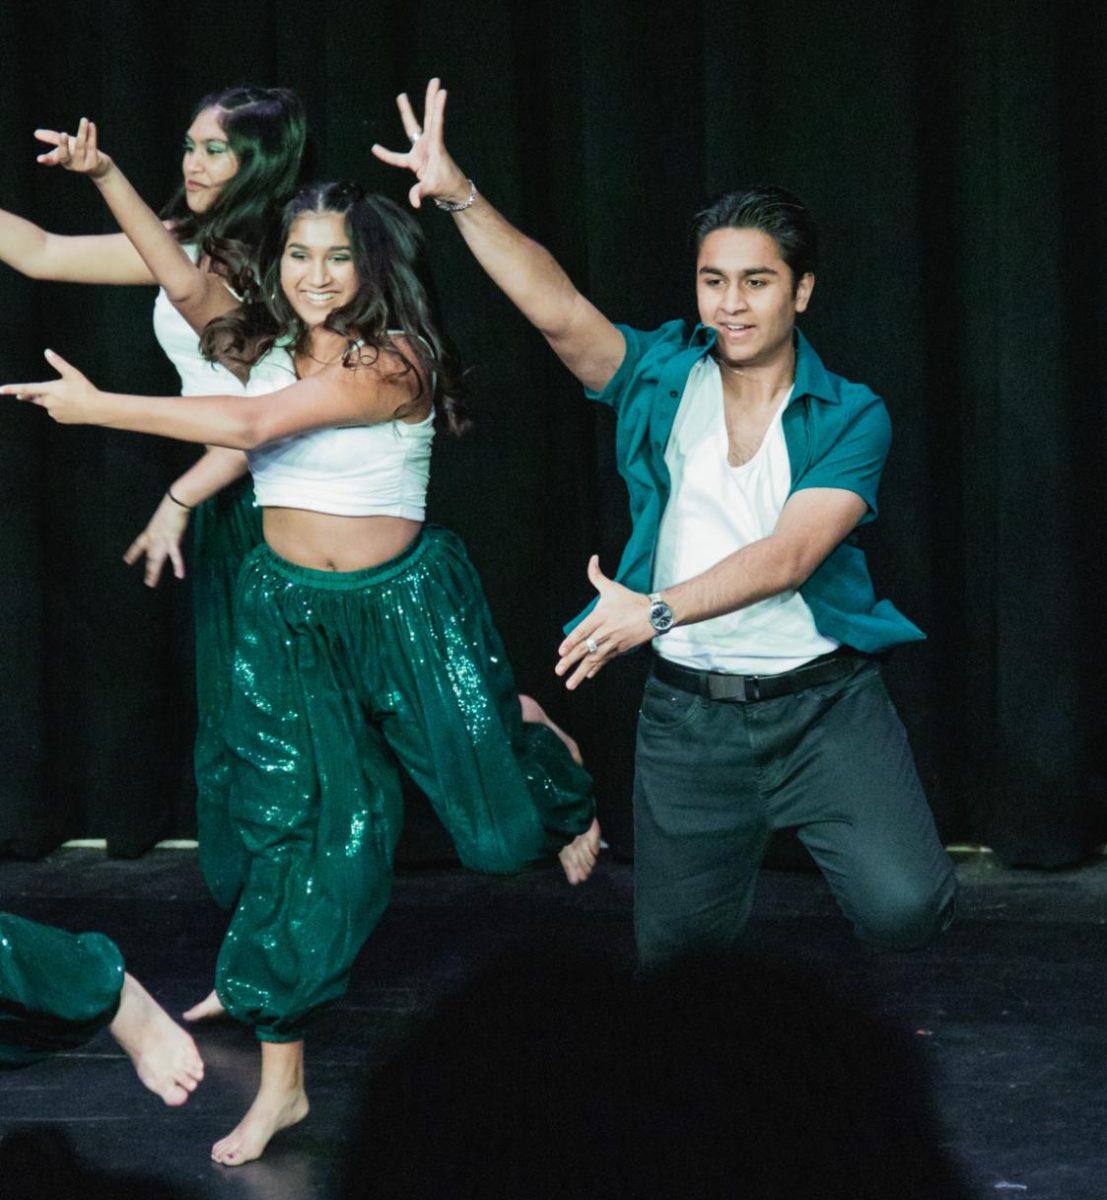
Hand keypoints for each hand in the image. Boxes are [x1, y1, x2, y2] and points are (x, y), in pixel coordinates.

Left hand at [1, 349, 102, 423]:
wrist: (97, 409)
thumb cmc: (85, 389)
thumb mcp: (73, 373)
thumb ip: (58, 362)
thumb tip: (47, 351)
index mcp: (50, 389)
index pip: (26, 389)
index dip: (12, 389)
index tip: (0, 390)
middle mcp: (49, 402)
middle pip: (34, 397)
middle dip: (30, 395)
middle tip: (28, 394)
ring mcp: (53, 412)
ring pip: (46, 405)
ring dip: (50, 401)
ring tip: (67, 399)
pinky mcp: (59, 419)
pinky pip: (54, 412)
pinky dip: (58, 408)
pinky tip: (70, 407)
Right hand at [35, 116, 112, 178]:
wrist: (100, 168)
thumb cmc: (80, 154)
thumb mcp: (66, 146)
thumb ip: (52, 138)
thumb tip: (36, 133)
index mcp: (63, 161)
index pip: (52, 160)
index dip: (46, 159)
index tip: (39, 159)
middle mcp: (72, 165)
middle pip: (66, 155)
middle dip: (64, 144)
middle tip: (63, 134)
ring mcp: (84, 165)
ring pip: (81, 147)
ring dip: (82, 132)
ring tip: (84, 120)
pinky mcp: (95, 162)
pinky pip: (92, 146)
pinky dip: (92, 134)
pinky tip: (91, 125)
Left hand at [123, 493, 189, 586]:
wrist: (176, 501)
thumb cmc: (173, 506)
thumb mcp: (165, 517)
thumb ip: (166, 525)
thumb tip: (170, 528)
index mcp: (151, 531)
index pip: (139, 545)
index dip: (133, 553)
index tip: (127, 560)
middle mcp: (155, 538)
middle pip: (151, 557)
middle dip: (149, 570)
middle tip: (148, 582)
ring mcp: (163, 539)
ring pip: (157, 559)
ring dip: (154, 572)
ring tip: (151, 584)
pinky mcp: (173, 539)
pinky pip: (175, 555)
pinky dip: (178, 565)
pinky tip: (179, 575)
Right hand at [371, 78, 471, 208]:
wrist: (451, 191)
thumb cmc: (445, 186)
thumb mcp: (433, 189)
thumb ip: (421, 193)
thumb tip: (414, 202)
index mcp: (435, 148)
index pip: (436, 125)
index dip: (438, 109)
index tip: (442, 92)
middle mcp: (429, 145)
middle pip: (428, 118)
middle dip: (430, 99)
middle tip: (435, 80)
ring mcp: (422, 150)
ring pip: (413, 128)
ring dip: (407, 112)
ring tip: (401, 96)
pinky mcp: (416, 159)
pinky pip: (397, 157)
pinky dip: (387, 155)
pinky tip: (375, 149)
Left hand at [556, 556, 653, 690]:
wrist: (655, 614)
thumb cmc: (631, 600)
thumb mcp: (612, 587)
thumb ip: (597, 576)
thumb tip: (593, 559)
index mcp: (601, 616)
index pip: (582, 631)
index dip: (571, 642)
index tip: (561, 652)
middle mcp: (605, 631)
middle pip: (585, 648)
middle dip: (571, 661)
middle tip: (558, 670)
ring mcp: (613, 642)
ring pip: (594, 659)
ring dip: (581, 672)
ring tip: (569, 683)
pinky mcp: (620, 649)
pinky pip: (605, 660)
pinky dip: (596, 668)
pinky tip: (588, 676)